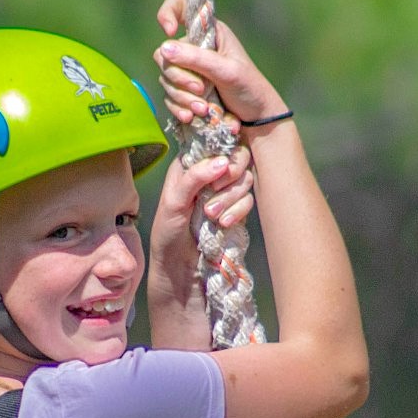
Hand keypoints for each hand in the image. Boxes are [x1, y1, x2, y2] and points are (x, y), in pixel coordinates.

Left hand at [145, 146, 254, 349]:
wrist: (181, 274)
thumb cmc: (168, 238)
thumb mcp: (172, 205)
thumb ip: (193, 179)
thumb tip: (222, 161)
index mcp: (186, 167)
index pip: (209, 143)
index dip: (217, 150)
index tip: (216, 168)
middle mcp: (207, 176)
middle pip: (234, 156)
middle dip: (228, 175)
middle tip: (215, 191)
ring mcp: (224, 194)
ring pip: (244, 178)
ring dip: (232, 196)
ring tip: (212, 216)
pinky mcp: (236, 211)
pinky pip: (249, 199)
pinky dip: (239, 209)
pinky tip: (225, 223)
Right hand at [154, 0, 289, 127]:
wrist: (256, 118)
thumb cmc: (249, 87)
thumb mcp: (227, 70)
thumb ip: (197, 58)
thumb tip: (164, 48)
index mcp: (208, 32)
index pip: (178, 8)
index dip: (166, 14)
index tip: (169, 32)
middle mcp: (194, 47)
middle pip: (166, 54)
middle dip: (180, 76)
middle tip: (201, 90)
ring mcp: (188, 70)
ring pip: (166, 78)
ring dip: (181, 96)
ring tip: (203, 109)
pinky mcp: (185, 91)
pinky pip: (169, 96)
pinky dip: (179, 107)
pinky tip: (191, 116)